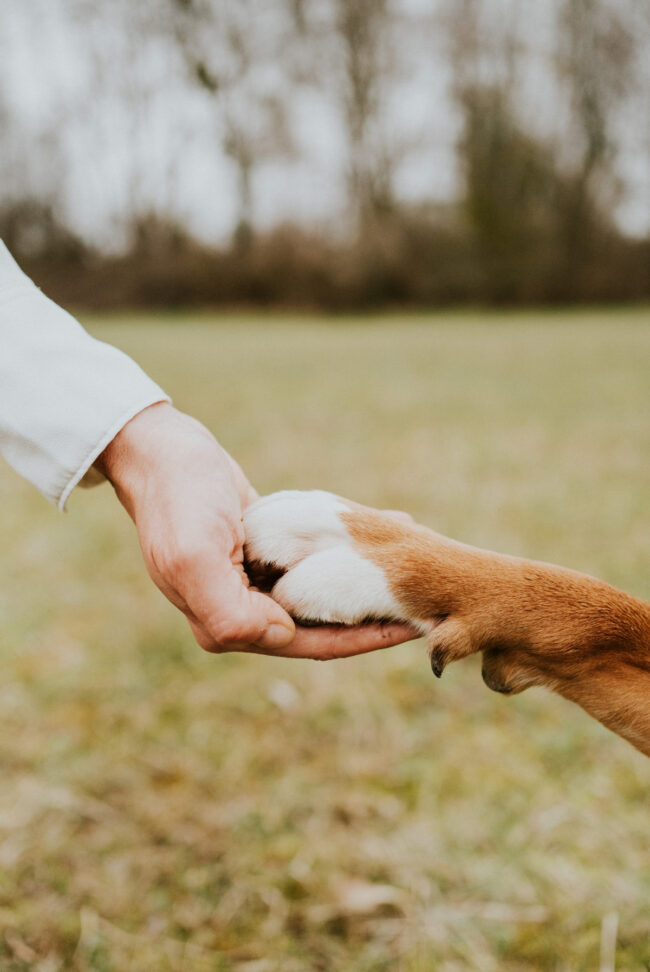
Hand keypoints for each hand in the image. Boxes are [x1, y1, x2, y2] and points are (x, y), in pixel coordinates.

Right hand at [96, 403, 416, 656]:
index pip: (309, 644)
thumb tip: (280, 636)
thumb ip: (230, 611)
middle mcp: (243, 610)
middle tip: (425, 595)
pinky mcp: (262, 551)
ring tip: (412, 562)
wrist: (160, 451)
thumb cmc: (178, 500)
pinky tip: (383, 528)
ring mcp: (253, 581)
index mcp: (226, 623)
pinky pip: (315, 559)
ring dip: (365, 579)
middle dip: (372, 611)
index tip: (412, 627)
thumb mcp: (194, 555)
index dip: (362, 639)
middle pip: (323, 622)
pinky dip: (348, 549)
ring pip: (324, 591)